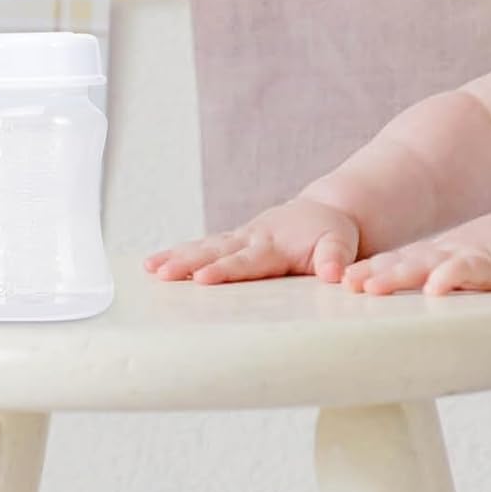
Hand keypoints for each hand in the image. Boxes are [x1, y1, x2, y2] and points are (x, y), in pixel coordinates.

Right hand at [144, 198, 360, 284]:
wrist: (323, 212)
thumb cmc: (331, 234)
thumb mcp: (341, 244)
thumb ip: (336, 258)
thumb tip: (334, 274)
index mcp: (275, 244)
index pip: (246, 261)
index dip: (225, 270)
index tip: (202, 279)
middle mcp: (251, 238)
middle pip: (215, 251)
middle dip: (187, 262)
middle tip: (161, 273)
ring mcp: (239, 238)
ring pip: (203, 246)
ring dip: (176, 257)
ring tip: (150, 269)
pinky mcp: (232, 241)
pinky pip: (202, 246)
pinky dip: (178, 253)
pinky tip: (153, 265)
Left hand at [341, 209, 490, 296]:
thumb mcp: (459, 268)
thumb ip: (433, 281)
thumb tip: (403, 301)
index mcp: (434, 259)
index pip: (393, 264)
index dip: (366, 271)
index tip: (336, 283)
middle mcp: (442, 257)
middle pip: (400, 263)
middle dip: (370, 273)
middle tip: (344, 284)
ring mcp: (465, 258)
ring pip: (425, 266)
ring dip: (397, 276)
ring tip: (372, 286)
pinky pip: (467, 271)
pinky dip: (450, 277)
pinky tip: (435, 287)